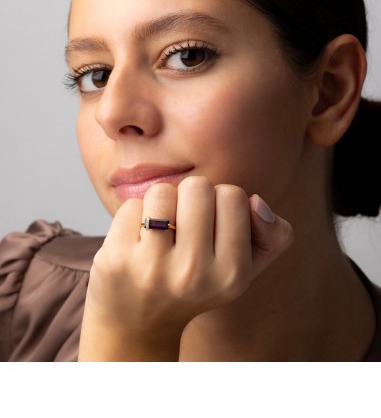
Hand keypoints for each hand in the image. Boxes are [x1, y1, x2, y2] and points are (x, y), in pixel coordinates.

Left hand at [78, 176, 292, 360]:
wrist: (139, 326)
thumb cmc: (193, 287)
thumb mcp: (242, 270)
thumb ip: (272, 236)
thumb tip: (257, 201)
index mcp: (232, 274)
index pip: (233, 195)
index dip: (219, 203)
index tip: (210, 227)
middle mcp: (194, 273)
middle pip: (198, 187)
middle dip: (190, 198)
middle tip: (183, 227)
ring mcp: (152, 268)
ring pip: (163, 191)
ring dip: (161, 204)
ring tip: (160, 233)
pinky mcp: (117, 260)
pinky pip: (132, 205)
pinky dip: (134, 216)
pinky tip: (135, 243)